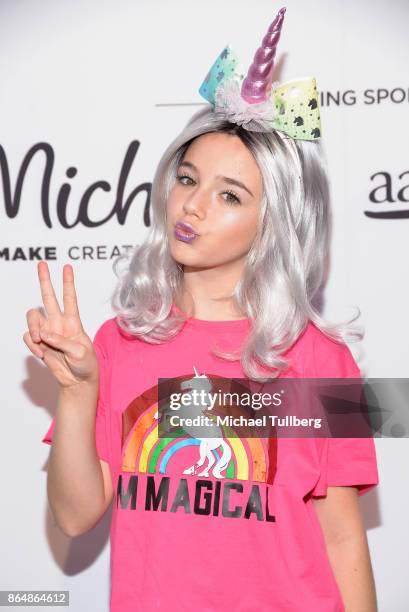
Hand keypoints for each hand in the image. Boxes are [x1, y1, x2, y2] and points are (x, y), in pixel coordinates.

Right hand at [23, 261, 98, 388]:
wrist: (77, 381)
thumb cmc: (85, 364)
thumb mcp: (80, 352)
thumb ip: (62, 341)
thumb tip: (44, 334)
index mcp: (74, 322)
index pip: (70, 298)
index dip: (68, 283)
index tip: (67, 267)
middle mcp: (59, 323)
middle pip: (49, 297)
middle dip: (45, 280)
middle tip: (42, 264)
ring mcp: (48, 332)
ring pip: (33, 317)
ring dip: (32, 327)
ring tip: (40, 340)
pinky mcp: (39, 343)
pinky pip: (28, 337)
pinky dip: (32, 345)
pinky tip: (41, 354)